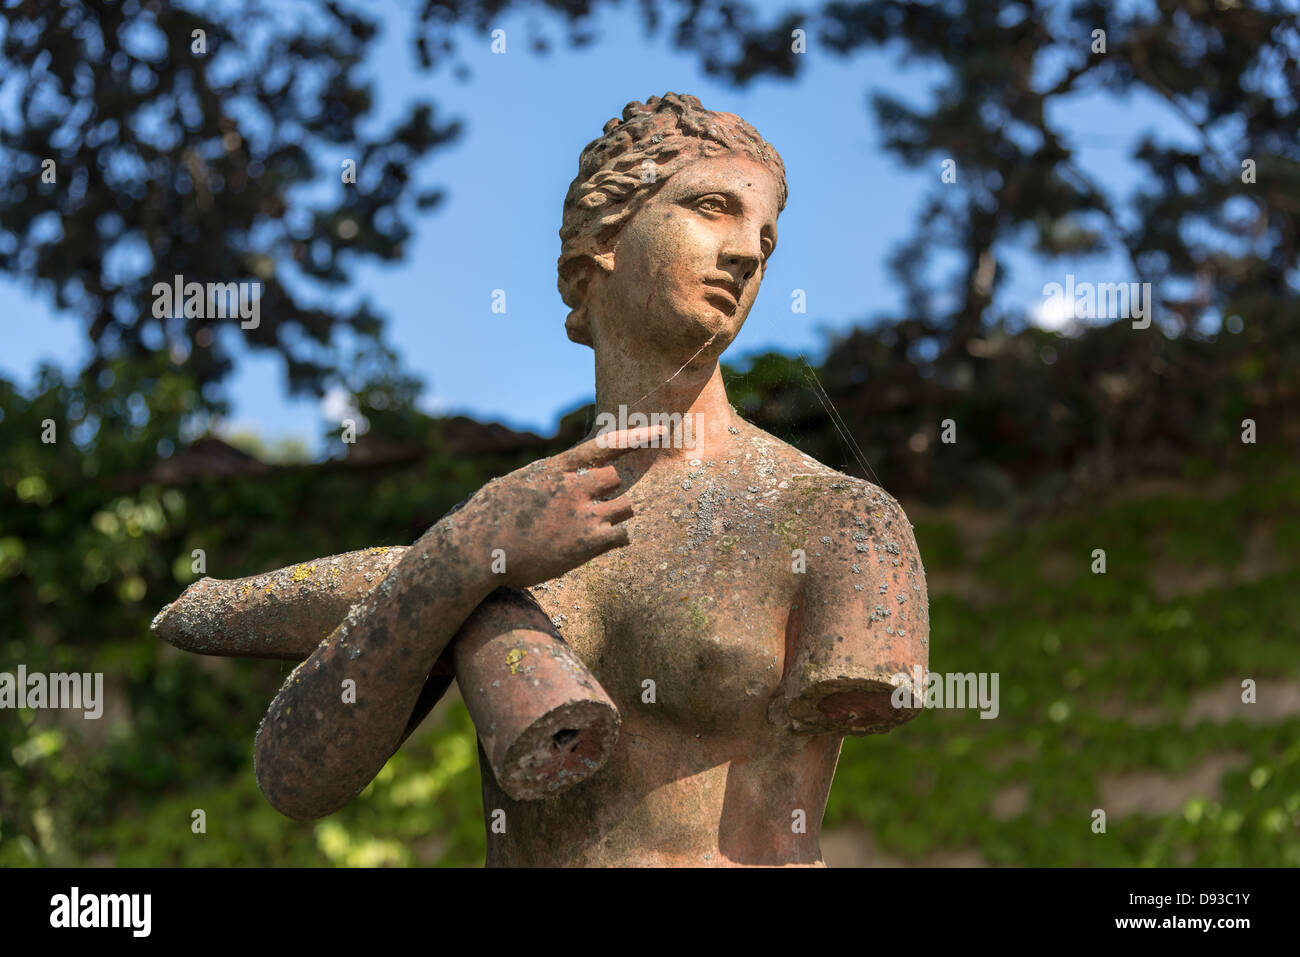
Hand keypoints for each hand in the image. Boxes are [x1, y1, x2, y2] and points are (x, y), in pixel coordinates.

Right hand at [441, 425, 664, 588]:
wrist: (475, 552)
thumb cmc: (485, 521)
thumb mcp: (511, 485)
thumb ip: (539, 479)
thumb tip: (547, 480)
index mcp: (552, 469)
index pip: (602, 445)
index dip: (634, 436)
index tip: (660, 431)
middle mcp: (572, 487)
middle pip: (615, 477)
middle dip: (608, 491)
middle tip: (588, 508)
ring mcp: (582, 514)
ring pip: (625, 506)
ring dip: (614, 515)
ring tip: (588, 530)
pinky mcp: (587, 543)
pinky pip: (621, 535)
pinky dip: (615, 539)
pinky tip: (595, 546)